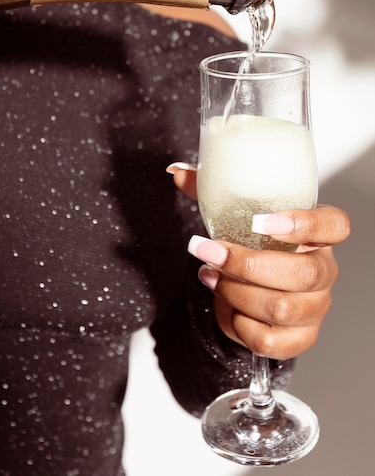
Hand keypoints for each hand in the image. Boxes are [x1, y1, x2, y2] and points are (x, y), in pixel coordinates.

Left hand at [167, 162, 350, 359]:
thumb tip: (177, 172)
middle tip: (209, 252)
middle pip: (302, 273)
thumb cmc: (252, 246)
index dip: (305, 224)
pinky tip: (226, 306)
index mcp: (317, 235)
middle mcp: (323, 271)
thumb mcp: (234, 217)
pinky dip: (239, 324)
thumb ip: (210, 193)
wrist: (252, 288)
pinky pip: (269, 340)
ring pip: (280, 307)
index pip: (335, 226)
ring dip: (234, 292)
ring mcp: (315, 307)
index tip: (262, 221)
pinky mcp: (300, 337)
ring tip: (209, 275)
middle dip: (246, 265)